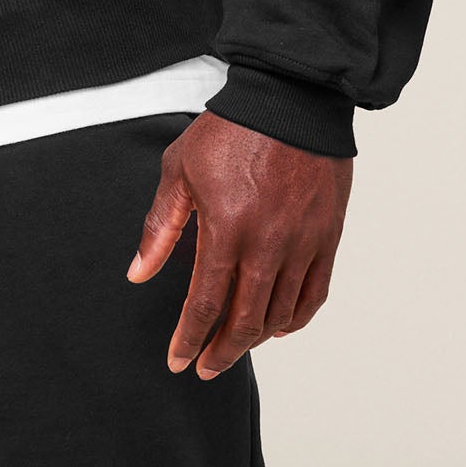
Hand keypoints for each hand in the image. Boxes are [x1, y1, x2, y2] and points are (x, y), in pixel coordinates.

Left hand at [126, 110, 351, 378]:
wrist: (289, 99)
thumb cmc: (230, 130)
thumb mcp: (180, 169)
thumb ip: (160, 227)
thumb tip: (138, 274)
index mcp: (226, 229)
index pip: (205, 304)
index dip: (189, 339)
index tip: (177, 360)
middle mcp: (267, 245)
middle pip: (244, 322)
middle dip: (221, 352)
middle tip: (205, 367)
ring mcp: (301, 244)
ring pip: (279, 316)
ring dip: (255, 340)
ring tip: (234, 345)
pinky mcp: (327, 238)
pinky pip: (313, 296)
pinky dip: (294, 320)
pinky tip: (277, 326)